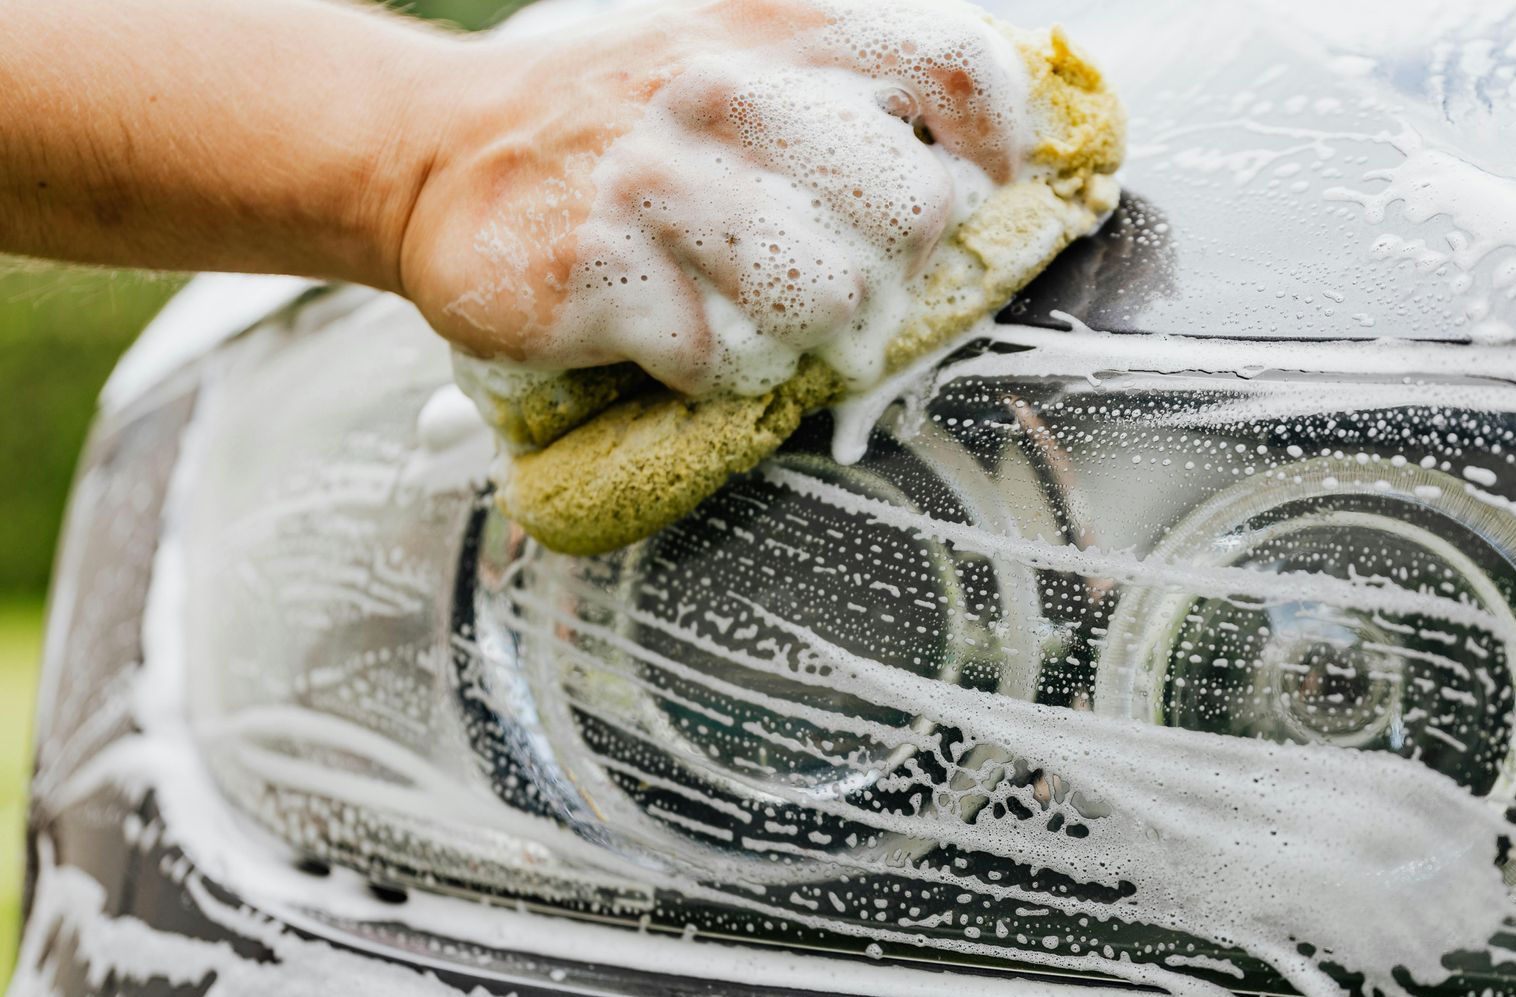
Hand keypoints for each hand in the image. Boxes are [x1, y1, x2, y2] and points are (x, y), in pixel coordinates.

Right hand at [401, 0, 1030, 396]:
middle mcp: (721, 87)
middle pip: (912, 208)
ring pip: (829, 298)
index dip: (995, 141)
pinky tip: (664, 321)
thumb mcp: (738, 54)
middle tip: (829, 266)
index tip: (979, 184)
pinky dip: (705, 362)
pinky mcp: (596, 272)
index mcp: (777, 24)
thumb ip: (855, 90)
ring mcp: (654, 180)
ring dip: (798, 324)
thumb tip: (979, 172)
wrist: (439, 155)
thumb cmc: (621, 120)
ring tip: (742, 301)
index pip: (955, 61)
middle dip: (890, 261)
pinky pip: (724, 358)